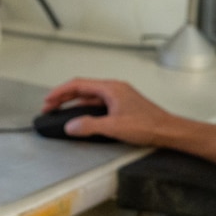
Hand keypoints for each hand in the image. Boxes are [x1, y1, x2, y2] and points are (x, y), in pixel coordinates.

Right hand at [39, 78, 187, 146]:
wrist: (168, 131)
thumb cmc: (147, 126)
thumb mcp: (114, 127)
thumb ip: (89, 126)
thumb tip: (70, 126)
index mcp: (111, 88)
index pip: (79, 85)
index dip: (60, 92)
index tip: (48, 100)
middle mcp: (114, 89)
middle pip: (83, 89)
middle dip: (64, 97)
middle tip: (49, 107)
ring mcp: (119, 97)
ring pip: (90, 97)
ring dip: (74, 104)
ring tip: (60, 112)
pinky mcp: (122, 106)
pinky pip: (98, 104)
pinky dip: (85, 109)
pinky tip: (81, 118)